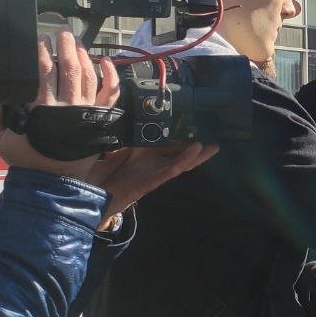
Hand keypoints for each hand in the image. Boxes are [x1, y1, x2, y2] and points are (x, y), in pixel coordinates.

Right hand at [0, 32, 117, 181]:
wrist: (52, 182)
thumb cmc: (27, 159)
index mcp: (43, 109)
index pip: (44, 73)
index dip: (43, 53)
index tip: (41, 41)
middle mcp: (68, 107)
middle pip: (69, 69)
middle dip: (66, 48)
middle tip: (62, 33)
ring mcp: (87, 112)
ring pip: (89, 77)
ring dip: (84, 56)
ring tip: (77, 43)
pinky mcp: (100, 118)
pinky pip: (111, 94)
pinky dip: (111, 76)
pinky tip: (106, 61)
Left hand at [86, 142, 218, 229]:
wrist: (100, 194)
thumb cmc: (110, 174)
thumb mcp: (123, 151)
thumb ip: (132, 139)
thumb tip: (135, 122)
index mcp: (152, 159)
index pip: (174, 149)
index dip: (186, 141)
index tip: (199, 131)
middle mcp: (157, 167)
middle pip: (183, 158)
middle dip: (199, 152)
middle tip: (215, 145)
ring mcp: (156, 175)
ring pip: (180, 165)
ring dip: (194, 158)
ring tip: (207, 148)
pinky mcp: (151, 182)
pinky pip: (168, 173)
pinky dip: (180, 164)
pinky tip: (188, 158)